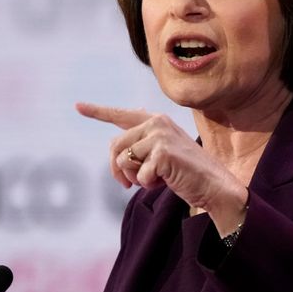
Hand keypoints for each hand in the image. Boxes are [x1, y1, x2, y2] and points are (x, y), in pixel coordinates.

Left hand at [76, 102, 247, 233]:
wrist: (214, 185)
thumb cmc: (187, 172)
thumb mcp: (162, 154)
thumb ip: (142, 147)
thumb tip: (116, 152)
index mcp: (156, 120)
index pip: (121, 115)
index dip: (97, 111)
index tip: (78, 106)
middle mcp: (157, 123)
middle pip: (115, 146)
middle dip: (118, 169)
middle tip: (128, 185)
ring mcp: (159, 136)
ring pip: (123, 161)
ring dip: (134, 179)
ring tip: (155, 180)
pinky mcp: (162, 153)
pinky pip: (137, 176)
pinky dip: (148, 185)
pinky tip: (165, 182)